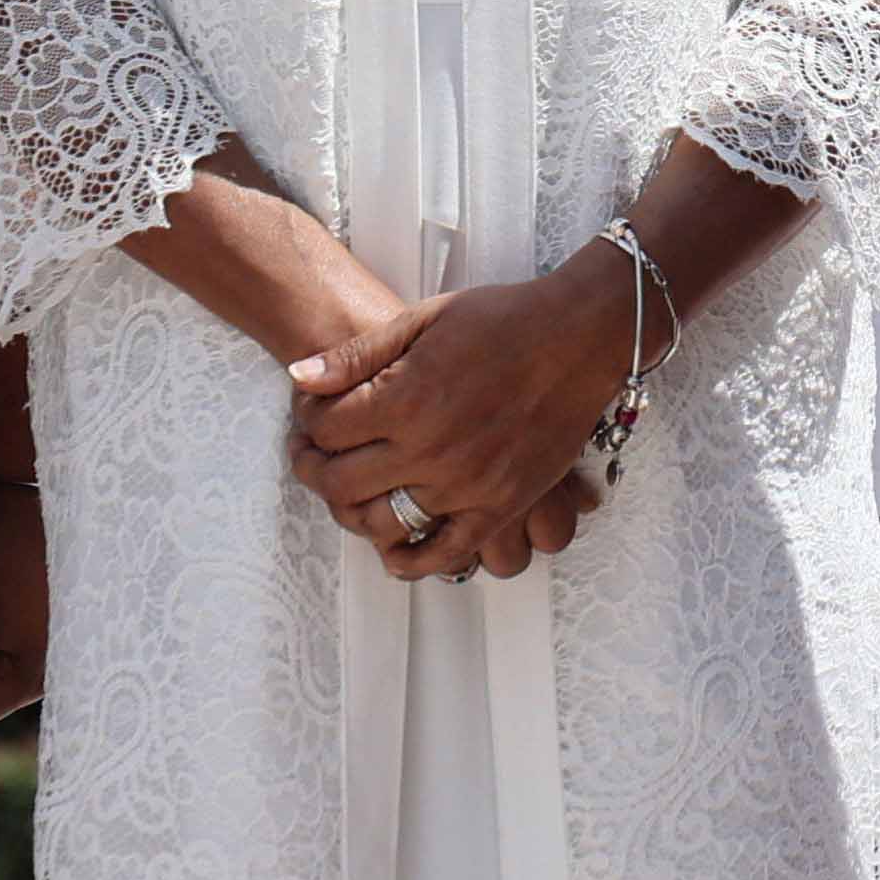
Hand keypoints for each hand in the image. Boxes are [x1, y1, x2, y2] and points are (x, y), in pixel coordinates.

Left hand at [289, 269, 622, 582]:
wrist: (581, 337)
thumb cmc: (502, 319)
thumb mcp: (423, 318)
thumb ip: (358, 354)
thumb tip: (298, 379)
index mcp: (406, 397)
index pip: (325, 428)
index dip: (308, 421)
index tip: (313, 415)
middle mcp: (431, 449)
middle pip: (341, 483)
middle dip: (315, 470)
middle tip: (315, 459)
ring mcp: (467, 485)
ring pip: (383, 524)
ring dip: (354, 513)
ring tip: (353, 494)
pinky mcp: (500, 505)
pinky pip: (445, 553)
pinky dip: (412, 561)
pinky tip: (394, 549)